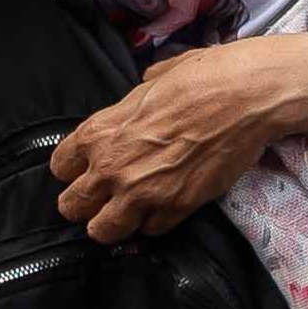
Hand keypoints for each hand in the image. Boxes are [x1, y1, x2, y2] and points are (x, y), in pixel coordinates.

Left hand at [47, 37, 307, 240]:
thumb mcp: (154, 80)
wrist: (248, 97)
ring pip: (103, 231)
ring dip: (114, 223)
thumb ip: (133, 102)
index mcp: (100, 132)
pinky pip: (150, 231)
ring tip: (128, 213)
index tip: (90, 168)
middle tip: (105, 197)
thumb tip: (141, 96)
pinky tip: (165, 206)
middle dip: (85, 204)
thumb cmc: (203, 77)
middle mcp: (112, 167)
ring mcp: (143, 192)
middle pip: (71, 207)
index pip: (60, 168)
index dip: (75, 169)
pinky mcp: (177, 207)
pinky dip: (155, 222)